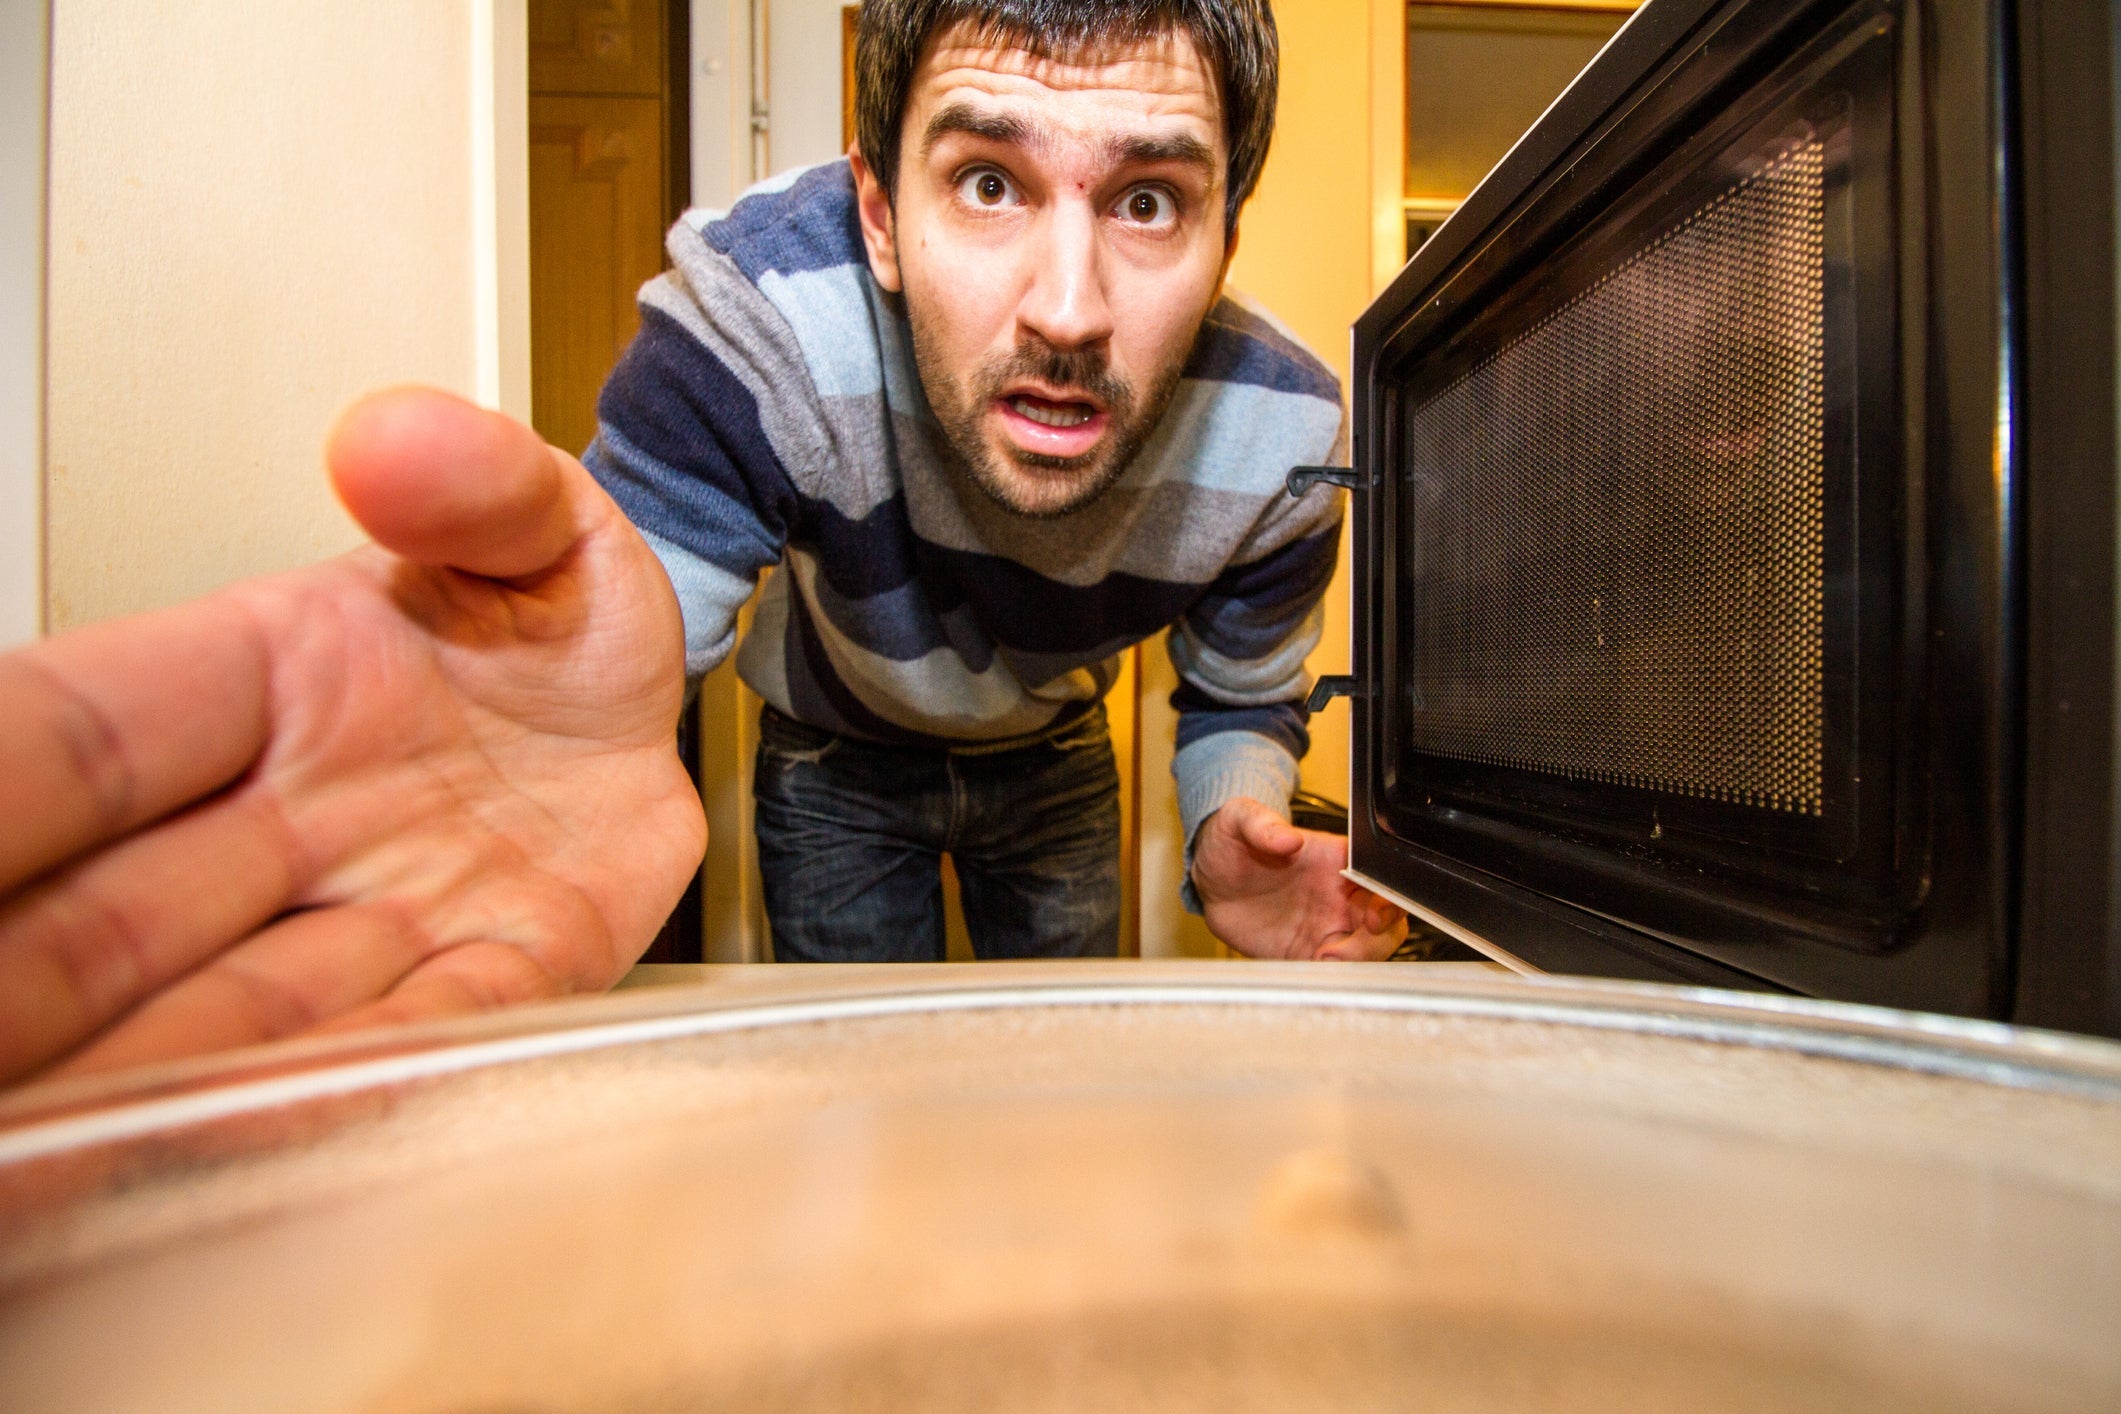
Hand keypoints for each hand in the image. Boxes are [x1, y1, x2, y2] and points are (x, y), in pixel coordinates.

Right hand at [0, 388, 703, 1084]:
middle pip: (109, 920)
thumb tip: (392, 442)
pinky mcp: (496, 979)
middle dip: (34, 985)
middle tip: (0, 1062)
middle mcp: (277, 821)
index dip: (3, 793)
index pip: (84, 737)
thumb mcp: (534, 523)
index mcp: (249, 682)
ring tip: (58, 1138)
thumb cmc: (552, 621)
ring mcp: (374, 915)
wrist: (657, 719)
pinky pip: (417, 1039)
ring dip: (153, 1074)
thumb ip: (476, 483)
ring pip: (230, 1012)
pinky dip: (348, 1087)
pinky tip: (274, 1130)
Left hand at [1190, 797, 1405, 960]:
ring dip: (1355, 963)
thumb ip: (1262, 825)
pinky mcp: (1307, 953)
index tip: (1371, 916)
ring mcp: (1327, 927)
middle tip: (1338, 951)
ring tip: (1321, 963)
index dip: (1388, 900)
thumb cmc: (1232, 842)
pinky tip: (1308, 971)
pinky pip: (1333, 972)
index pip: (1382, 879)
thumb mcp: (1239, 820)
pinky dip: (1330, 977)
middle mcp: (1341, 897)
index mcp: (1338, 861)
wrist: (1210, 880)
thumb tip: (1288, 838)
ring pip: (1367, 952)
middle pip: (1387, 924)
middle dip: (1376, 942)